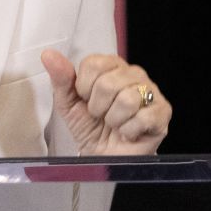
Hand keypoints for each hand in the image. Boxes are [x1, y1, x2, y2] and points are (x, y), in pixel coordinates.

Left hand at [41, 49, 170, 155]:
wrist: (103, 155)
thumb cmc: (88, 126)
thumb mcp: (68, 103)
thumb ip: (60, 78)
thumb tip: (48, 54)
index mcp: (110, 65)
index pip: (94, 63)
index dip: (84, 87)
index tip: (85, 99)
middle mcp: (133, 74)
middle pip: (109, 83)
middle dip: (98, 107)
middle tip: (101, 115)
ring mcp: (151, 92)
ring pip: (127, 100)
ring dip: (113, 120)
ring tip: (114, 124)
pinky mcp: (163, 112)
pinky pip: (144, 117)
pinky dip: (129, 130)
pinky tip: (128, 132)